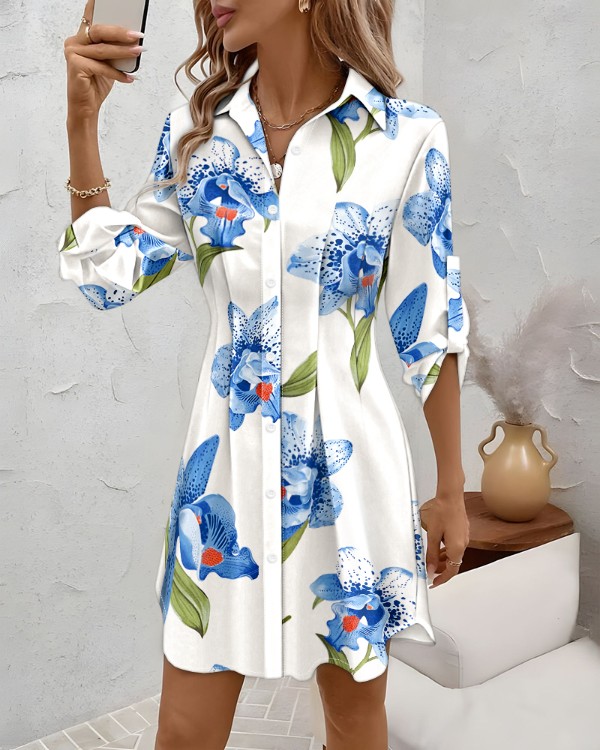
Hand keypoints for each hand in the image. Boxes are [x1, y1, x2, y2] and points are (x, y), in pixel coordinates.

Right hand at [64, 0, 142, 120]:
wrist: (86, 106)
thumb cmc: (96, 84)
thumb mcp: (109, 64)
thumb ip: (114, 51)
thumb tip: (134, 42)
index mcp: (82, 37)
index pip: (92, 17)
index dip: (99, 6)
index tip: (118, 2)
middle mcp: (74, 42)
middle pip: (100, 31)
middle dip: (121, 32)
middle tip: (138, 35)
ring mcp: (73, 53)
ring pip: (103, 49)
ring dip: (123, 51)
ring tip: (138, 51)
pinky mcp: (75, 65)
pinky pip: (102, 67)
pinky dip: (117, 74)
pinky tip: (129, 77)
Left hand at [420, 492, 469, 587]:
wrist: (451, 495)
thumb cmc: (442, 511)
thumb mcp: (433, 536)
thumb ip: (431, 555)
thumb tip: (430, 570)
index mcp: (457, 548)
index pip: (451, 571)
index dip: (442, 579)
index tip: (433, 582)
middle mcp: (463, 544)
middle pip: (454, 563)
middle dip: (442, 570)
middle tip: (429, 571)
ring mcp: (464, 537)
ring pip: (454, 555)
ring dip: (444, 560)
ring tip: (431, 561)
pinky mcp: (462, 531)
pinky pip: (455, 546)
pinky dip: (446, 551)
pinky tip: (438, 548)